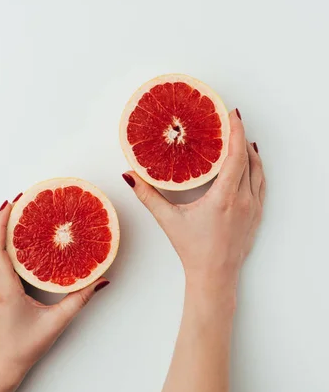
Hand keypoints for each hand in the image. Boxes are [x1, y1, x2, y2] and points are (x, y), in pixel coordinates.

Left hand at [0, 202, 108, 385]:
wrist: (2, 365)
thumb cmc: (24, 347)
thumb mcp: (56, 323)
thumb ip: (80, 300)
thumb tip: (100, 281)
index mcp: (4, 287)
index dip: (1, 220)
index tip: (13, 201)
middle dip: (2, 217)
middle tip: (22, 200)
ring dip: (0, 228)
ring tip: (20, 213)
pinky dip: (2, 242)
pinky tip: (18, 239)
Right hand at [123, 110, 264, 320]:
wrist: (214, 276)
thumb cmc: (193, 250)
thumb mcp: (168, 220)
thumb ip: (148, 196)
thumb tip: (130, 176)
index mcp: (224, 198)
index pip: (236, 155)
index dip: (235, 132)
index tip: (232, 114)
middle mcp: (244, 200)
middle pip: (249, 158)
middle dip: (241, 136)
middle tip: (231, 120)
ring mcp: (254, 208)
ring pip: (259, 171)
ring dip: (250, 151)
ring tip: (240, 137)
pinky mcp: (257, 215)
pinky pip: (261, 184)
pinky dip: (256, 169)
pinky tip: (250, 163)